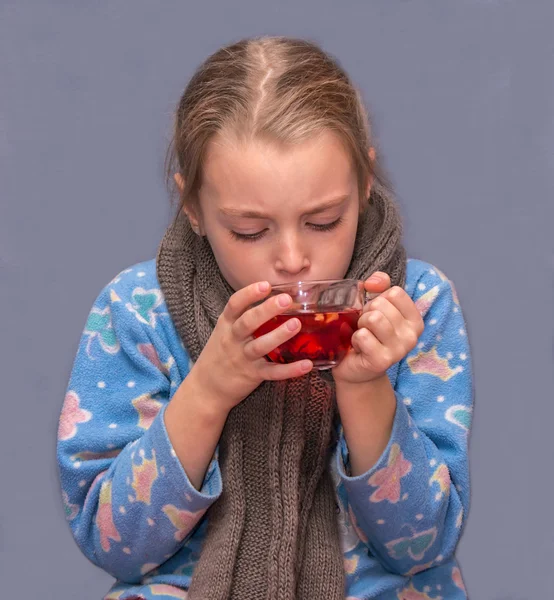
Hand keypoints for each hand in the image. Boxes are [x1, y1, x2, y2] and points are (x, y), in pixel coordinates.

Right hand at [191, 281, 312, 413]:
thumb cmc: (220, 354)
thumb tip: (274, 297)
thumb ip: (243, 316)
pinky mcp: (253, 375)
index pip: (234, 305)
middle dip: (266, 310)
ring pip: (260, 346)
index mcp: (226, 325)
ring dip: (278, 335)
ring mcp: (242, 358)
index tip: (265, 285)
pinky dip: (290, 370)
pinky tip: (307, 364)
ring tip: (296, 324)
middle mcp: (233, 339)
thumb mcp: (225, 331)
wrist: (205, 388)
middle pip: (248, 322)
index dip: (249, 294)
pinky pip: (273, 372)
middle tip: (286, 299)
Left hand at [332, 272, 423, 384]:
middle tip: (366, 328)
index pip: (395, 292)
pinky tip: (358, 347)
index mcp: (414, 320)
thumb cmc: (367, 333)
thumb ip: (379, 286)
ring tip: (362, 335)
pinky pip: (362, 336)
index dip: (378, 298)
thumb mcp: (374, 306)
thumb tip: (375, 281)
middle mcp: (412, 336)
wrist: (356, 368)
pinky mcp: (383, 361)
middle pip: (381, 304)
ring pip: (373, 318)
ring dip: (360, 325)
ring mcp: (399, 350)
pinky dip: (354, 339)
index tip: (375, 313)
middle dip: (366, 313)